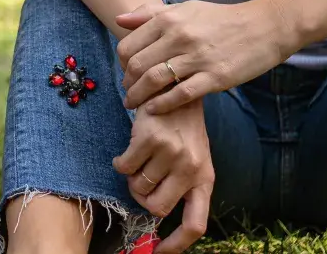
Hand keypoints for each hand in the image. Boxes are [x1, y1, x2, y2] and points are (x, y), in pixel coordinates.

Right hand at [112, 101, 212, 252]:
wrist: (175, 88)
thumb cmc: (183, 129)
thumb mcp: (193, 159)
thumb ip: (181, 186)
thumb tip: (156, 215)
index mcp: (205, 178)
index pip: (195, 224)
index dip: (176, 245)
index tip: (158, 252)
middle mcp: (190, 169)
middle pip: (157, 208)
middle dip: (143, 199)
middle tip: (141, 181)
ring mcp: (171, 154)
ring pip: (138, 187)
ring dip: (132, 177)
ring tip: (139, 159)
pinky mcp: (150, 139)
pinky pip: (124, 167)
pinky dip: (121, 162)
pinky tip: (128, 150)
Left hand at [116, 0, 295, 112]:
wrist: (263, 27)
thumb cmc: (221, 18)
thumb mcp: (185, 8)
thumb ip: (150, 13)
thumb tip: (118, 19)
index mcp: (169, 19)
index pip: (129, 45)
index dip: (121, 63)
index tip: (124, 72)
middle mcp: (179, 37)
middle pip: (138, 65)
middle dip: (127, 83)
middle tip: (127, 92)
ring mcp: (197, 57)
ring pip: (155, 80)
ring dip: (138, 96)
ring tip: (133, 104)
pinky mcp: (215, 77)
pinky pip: (181, 94)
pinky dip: (163, 104)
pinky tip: (154, 110)